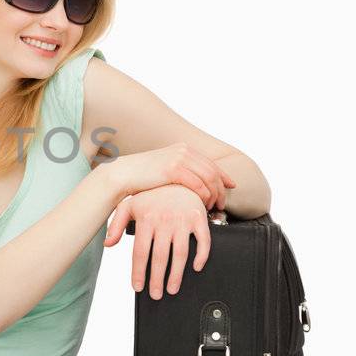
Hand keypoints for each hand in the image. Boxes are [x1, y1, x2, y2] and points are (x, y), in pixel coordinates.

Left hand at [104, 185, 211, 297]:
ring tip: (172, 288)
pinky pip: (203, 241)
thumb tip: (108, 243)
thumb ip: (116, 223)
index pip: (140, 252)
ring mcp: (183, 219)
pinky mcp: (198, 218)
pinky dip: (201, 256)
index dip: (139, 272)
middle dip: (157, 279)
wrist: (176, 174)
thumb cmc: (151, 193)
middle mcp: (164, 220)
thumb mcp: (129, 204)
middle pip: (160, 257)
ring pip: (180, 254)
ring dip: (176, 275)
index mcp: (146, 219)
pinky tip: (196, 268)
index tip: (138, 287)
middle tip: (156, 294)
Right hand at [109, 144, 236, 210]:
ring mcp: (179, 158)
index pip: (211, 162)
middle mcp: (184, 150)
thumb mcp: (165, 168)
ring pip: (208, 178)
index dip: (224, 175)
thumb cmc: (142, 176)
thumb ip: (181, 171)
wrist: (123, 174)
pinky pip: (197, 184)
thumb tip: (193, 182)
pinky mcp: (173, 169)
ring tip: (214, 207)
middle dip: (221, 189)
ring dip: (214, 194)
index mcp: (183, 148)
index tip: (231, 186)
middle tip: (222, 204)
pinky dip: (204, 196)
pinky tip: (203, 204)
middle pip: (213, 171)